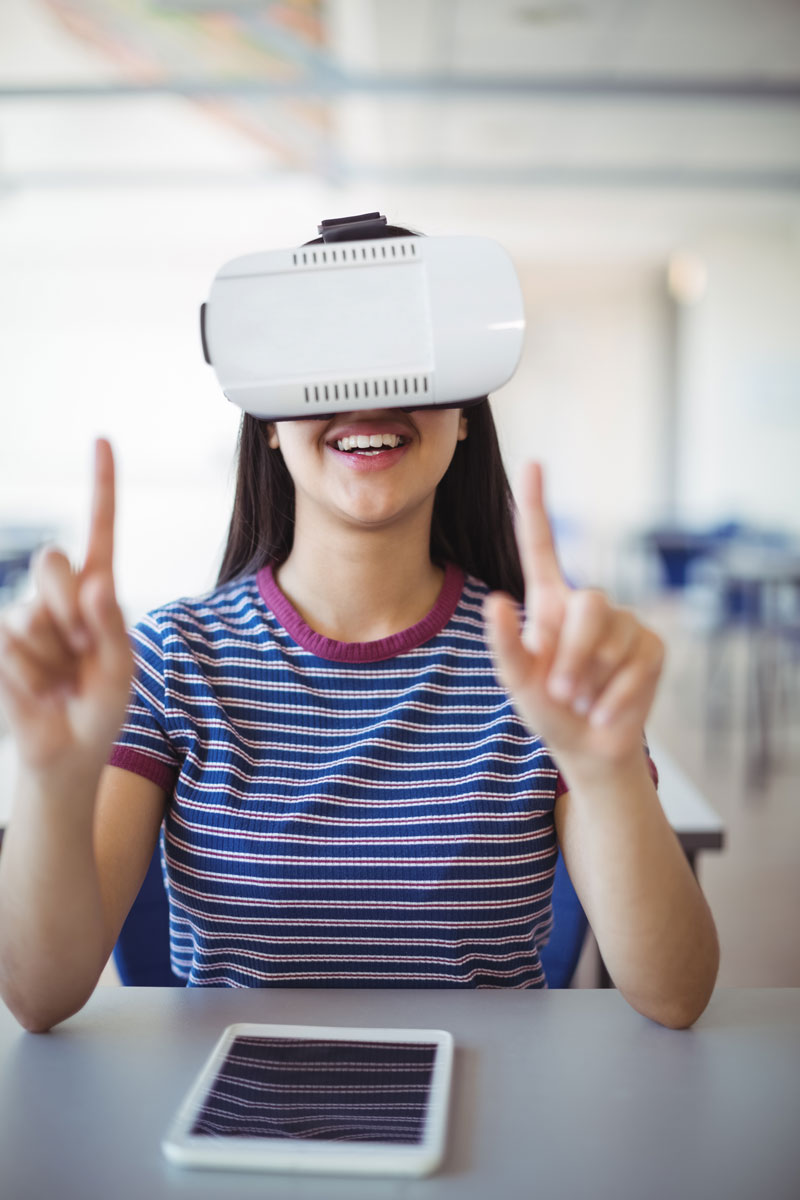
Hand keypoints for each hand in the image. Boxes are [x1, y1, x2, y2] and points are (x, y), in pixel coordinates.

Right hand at [0, 439, 132, 773]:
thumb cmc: (99, 709)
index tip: (101, 438)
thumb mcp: (120, 670)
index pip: (100, 529)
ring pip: (32, 614)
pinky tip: (39, 692)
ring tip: (61, 682)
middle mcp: (60, 596)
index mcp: (99, 591)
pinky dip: (30, 674)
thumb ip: (111, 627)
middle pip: (54, 562)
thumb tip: (99, 584)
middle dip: (70, 607)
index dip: (101, 485)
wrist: (65, 753)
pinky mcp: (0, 642)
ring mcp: (25, 616)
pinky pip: (11, 644)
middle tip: (81, 650)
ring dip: (53, 657)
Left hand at [484, 463, 663, 777]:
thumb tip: (498, 602)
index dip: (536, 506)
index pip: (541, 546)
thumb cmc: (547, 707)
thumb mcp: (516, 680)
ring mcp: (625, 623)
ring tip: (581, 699)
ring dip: (590, 680)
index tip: (533, 462)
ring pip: (612, 636)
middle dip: (572, 654)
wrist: (589, 745)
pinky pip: (635, 666)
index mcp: (549, 603)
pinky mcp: (651, 646)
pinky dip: (614, 697)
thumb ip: (505, 645)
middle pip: (588, 604)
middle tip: (559, 692)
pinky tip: (605, 710)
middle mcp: (587, 604)